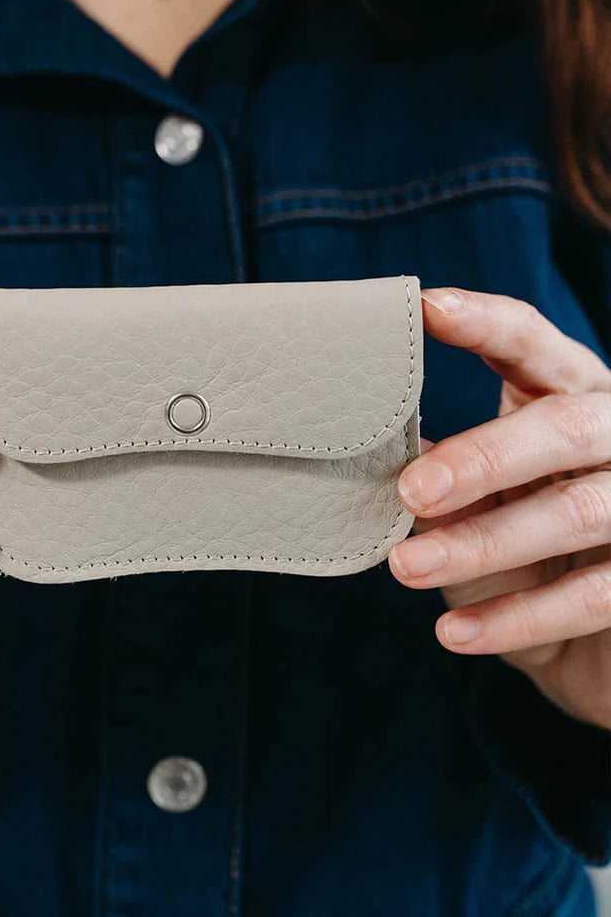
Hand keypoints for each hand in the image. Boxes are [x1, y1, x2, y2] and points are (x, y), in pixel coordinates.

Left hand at [387, 288, 610, 728]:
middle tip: (410, 489)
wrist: (588, 646)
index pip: (531, 344)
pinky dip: (516, 619)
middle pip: (564, 425)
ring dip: (483, 543)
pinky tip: (453, 633)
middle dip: (484, 456)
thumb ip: (441, 477)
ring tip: (407, 567)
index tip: (426, 310)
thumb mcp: (476, 504)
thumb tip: (368, 459)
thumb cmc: (519, 551)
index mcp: (568, 395)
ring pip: (574, 511)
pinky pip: (594, 597)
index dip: (485, 324)